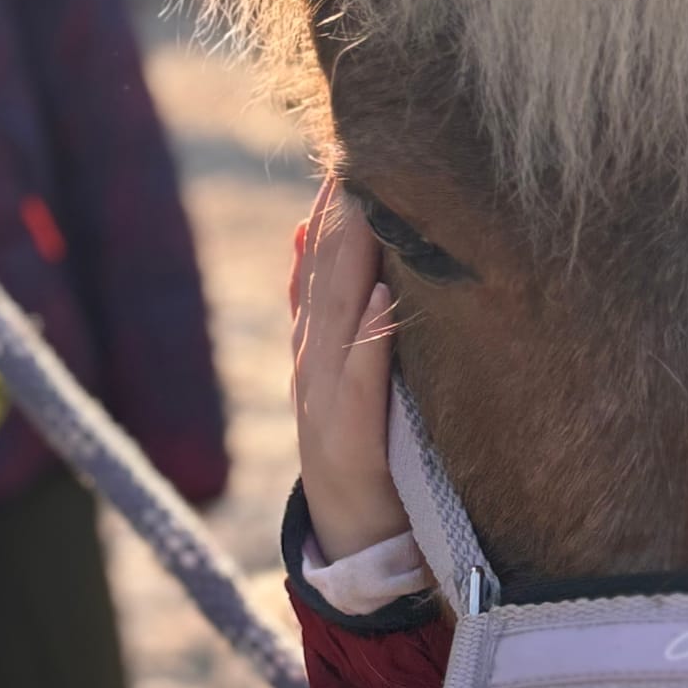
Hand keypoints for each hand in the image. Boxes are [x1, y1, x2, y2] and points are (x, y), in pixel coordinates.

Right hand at [290, 179, 408, 560]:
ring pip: (335, 317)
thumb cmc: (368, 447)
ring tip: (364, 205)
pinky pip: (359, 385)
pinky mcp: (348, 442)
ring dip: (347, 260)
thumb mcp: (347, 371)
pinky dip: (367, 342)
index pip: (323, 261)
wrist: (355, 537)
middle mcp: (315, 364)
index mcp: (319, 344)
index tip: (351, 149)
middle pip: (325, 277)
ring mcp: (325, 402)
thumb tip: (307, 234)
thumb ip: (328, 308)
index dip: (333, 207)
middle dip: (339, 216)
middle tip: (356, 154)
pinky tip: (379, 301)